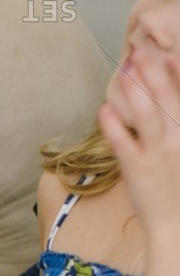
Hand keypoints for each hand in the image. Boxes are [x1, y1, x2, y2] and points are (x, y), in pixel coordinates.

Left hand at [100, 44, 179, 236]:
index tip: (169, 52)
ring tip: (123, 70)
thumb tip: (167, 107)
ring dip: (134, 90)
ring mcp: (159, 154)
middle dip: (152, 72)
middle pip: (167, 98)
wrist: (177, 226)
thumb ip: (177, 127)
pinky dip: (113, 125)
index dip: (178, 73)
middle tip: (139, 50)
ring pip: (146, 115)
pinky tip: (103, 108)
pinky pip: (123, 143)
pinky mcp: (137, 170)